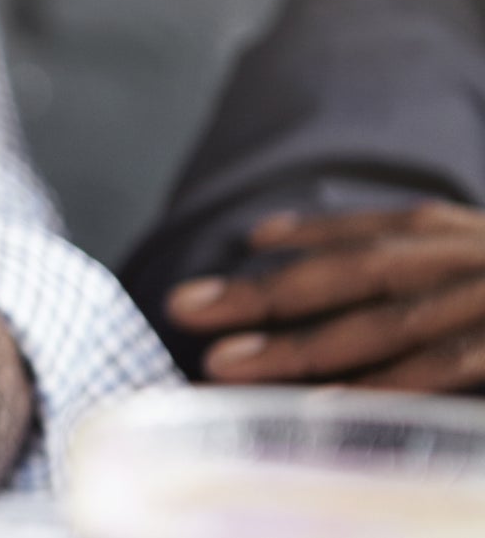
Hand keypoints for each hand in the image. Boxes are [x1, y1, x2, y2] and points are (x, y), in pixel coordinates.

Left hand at [169, 202, 484, 391]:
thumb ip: (445, 288)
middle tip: (182, 306)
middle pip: (365, 271)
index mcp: (482, 242)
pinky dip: (377, 388)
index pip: (397, 229)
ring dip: (300, 346)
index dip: (322, 233)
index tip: (252, 238)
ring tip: (219, 366)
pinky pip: (443, 369)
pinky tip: (314, 407)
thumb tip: (365, 320)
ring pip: (387, 324)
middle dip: (268, 291)